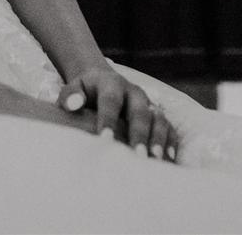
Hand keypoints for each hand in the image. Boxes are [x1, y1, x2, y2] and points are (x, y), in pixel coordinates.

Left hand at [58, 65, 178, 161]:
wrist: (101, 81)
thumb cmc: (84, 92)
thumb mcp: (74, 87)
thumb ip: (71, 95)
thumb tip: (73, 104)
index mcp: (111, 84)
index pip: (111, 101)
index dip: (109, 120)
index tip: (105, 140)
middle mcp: (134, 93)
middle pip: (140, 112)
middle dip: (139, 134)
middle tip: (138, 156)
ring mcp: (148, 104)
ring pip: (158, 119)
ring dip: (158, 139)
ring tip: (156, 159)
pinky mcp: (156, 116)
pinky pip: (169, 127)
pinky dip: (170, 142)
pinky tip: (169, 160)